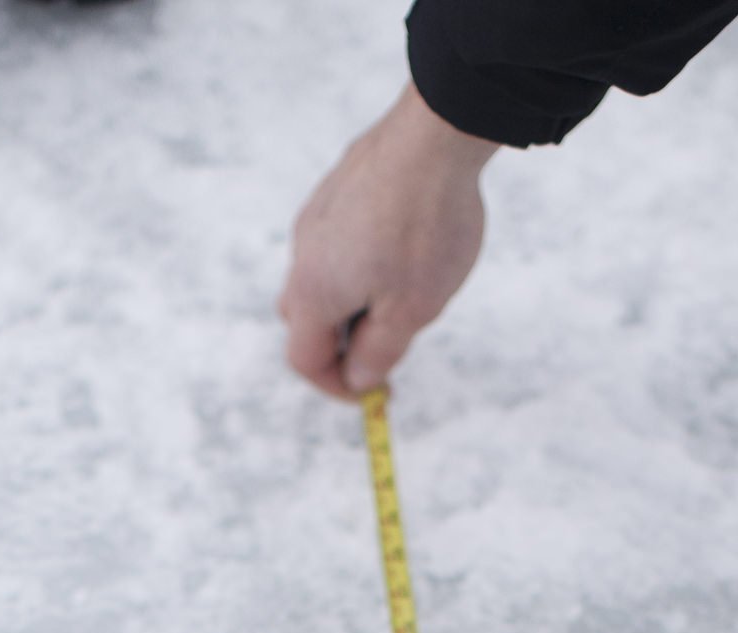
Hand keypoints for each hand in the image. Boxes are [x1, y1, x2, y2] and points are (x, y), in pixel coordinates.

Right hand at [279, 83, 496, 399]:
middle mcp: (302, 253)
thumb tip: (356, 378)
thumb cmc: (424, 230)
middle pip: (307, 320)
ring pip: (325, 277)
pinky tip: (406, 247)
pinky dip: (363, 262)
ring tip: (407, 291)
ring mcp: (317, 215)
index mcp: (312, 292)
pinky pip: (340, 241)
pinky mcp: (338, 187)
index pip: (305, 359)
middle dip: (342, 344)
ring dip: (355, 301)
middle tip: (389, 346)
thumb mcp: (410, 312)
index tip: (375, 393)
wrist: (435, 135)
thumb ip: (378, 354)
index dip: (336, 386)